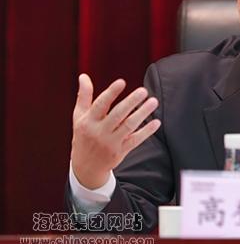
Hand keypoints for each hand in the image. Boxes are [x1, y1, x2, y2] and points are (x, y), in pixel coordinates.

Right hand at [71, 73, 160, 189]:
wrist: (86, 167)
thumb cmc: (83, 136)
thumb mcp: (79, 117)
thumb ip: (84, 96)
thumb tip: (83, 76)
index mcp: (88, 121)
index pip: (100, 105)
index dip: (111, 93)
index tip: (122, 82)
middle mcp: (99, 132)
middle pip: (117, 115)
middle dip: (131, 102)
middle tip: (144, 91)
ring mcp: (110, 142)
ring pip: (129, 126)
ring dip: (142, 113)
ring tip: (153, 101)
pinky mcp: (120, 151)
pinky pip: (135, 140)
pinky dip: (146, 131)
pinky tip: (156, 122)